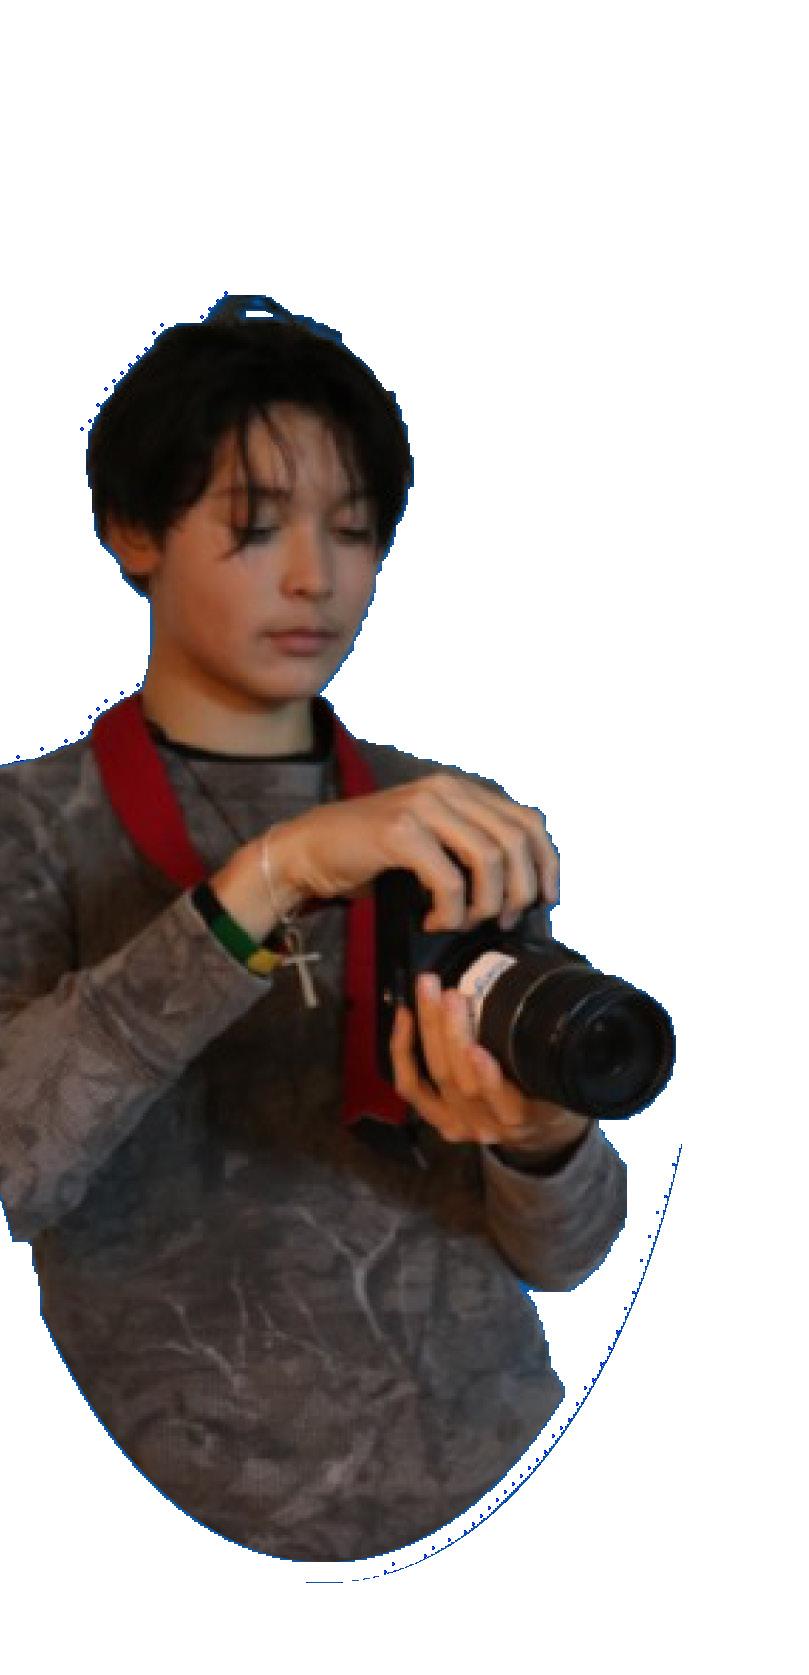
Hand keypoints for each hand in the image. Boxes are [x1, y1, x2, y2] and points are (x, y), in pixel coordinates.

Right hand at [267, 769, 559, 930]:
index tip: (545, 902)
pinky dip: (452, 910)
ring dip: (485, 904)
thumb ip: (471, 847)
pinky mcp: (399, 832)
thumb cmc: (371, 855)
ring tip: (465, 923)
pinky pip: (449, 879)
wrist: (307, 850)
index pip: (528, 821)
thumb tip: (525, 886)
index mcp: (462, 789)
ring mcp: (422, 806)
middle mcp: (446, 789)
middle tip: (503, 921)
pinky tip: (436, 922)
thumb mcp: (432, 841)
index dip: (547, 864)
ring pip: (489, 859)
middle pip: (515, 840)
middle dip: (520, 890)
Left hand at [390, 971, 591, 1150]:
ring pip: (436, 1076)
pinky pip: (411, 1087)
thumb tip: (540, 1001)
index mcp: (523, 1118)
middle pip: (461, 1082)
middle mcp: (487, 1125)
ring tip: (429, 990)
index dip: (487, 1079)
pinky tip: (404, 1016)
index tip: (478, 1049)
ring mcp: (458, 1124)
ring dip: (429, 1029)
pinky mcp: (438, 1118)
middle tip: (451, 994)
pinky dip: (402, 1051)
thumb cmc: (552, 1097)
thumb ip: (548, 1057)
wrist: (540, 1135)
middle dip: (452, 1033)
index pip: (504, 1102)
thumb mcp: (561, 1082)